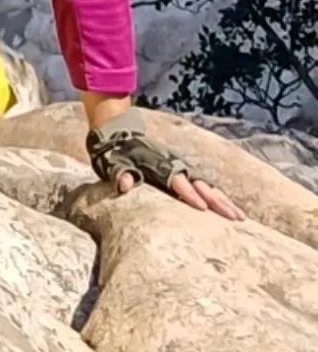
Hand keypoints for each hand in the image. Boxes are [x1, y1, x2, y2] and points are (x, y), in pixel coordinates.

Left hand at [86, 123, 242, 220]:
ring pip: (206, 186)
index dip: (189, 193)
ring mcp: (180, 170)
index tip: (202, 208)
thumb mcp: (112, 163)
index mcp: (158, 165)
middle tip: (234, 217)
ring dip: (223, 200)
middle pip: (200, 184)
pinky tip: (231, 211)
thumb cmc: (116, 153)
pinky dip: (218, 198)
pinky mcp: (182, 174)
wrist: (120, 133)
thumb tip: (123, 184)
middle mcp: (174, 166)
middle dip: (217, 201)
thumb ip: (119, 173)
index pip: (176, 181)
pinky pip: (204, 187)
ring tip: (239, 217)